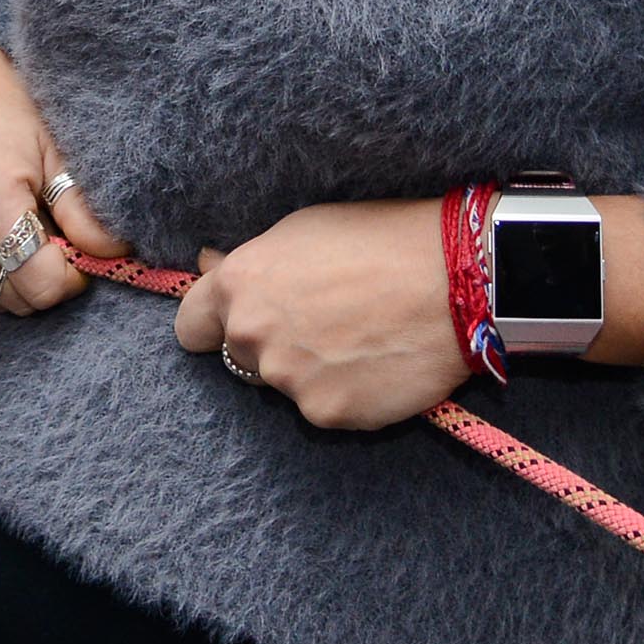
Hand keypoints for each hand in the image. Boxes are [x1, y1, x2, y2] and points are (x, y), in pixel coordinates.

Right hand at [0, 41, 128, 315]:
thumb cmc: (6, 105)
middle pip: (13, 299)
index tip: (76, 248)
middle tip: (47, 232)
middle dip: (40, 277)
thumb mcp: (56, 151)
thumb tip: (115, 258)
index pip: (43, 288)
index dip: (70, 276)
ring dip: (8, 272)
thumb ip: (85, 213)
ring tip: (13, 223)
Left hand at [174, 198, 467, 430]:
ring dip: (311, 372)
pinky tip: (378, 364)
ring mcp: (288, 379)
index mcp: (238, 285)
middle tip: (325, 322)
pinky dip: (347, 394)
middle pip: (242, 358)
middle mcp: (252, 335)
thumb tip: (206, 265)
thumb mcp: (303, 230)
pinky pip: (326, 408)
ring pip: (286, 385)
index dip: (214, 326)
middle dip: (272, 346)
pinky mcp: (327, 413)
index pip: (190, 328)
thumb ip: (250, 262)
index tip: (236, 325)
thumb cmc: (380, 240)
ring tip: (361, 339)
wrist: (453, 280)